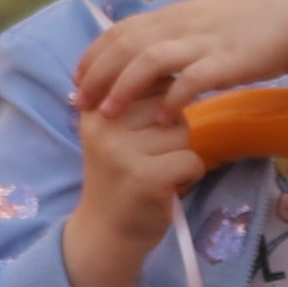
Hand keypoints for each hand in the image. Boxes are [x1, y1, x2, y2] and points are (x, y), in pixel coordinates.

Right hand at [62, 74, 204, 286]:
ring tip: (156, 171)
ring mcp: (122, 151)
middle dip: (173, 130)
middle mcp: (104, 125)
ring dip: (181, 153)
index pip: (150, 77)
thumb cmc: (121, 175)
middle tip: (151, 156)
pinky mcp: (144, 177)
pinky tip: (167, 187)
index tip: (147, 130)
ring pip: (184, 131)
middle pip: (170, 103)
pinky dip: (189, 175)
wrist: (107, 231)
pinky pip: (191, 160)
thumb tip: (172, 55)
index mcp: (96, 107)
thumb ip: (137, 96)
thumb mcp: (116, 130)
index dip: (164, 103)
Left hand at [74, 0, 287, 132]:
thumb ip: (168, 38)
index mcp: (170, 16)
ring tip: (109, 115)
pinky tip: (161, 119)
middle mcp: (180, 25)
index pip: (118, 33)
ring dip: (124, 88)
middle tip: (79, 105)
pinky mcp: (228, 61)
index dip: (92, 58)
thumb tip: (136, 59)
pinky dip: (173, 98)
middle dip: (97, 76)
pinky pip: (194, 79)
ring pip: (151, 60)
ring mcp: (203, 42)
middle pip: (125, 47)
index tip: (76, 84)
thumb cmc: (243, 26)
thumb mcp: (197, 24)